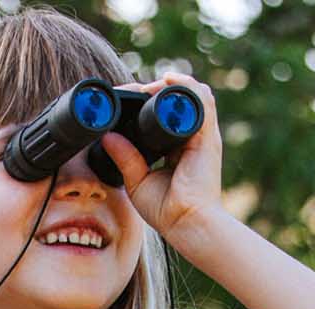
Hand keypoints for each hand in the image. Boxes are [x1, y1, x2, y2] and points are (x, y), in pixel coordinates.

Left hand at [99, 72, 227, 247]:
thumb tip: (107, 137)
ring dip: (169, 85)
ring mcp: (202, 135)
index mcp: (178, 149)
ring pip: (189, 96)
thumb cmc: (168, 211)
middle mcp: (192, 139)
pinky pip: (200, 99)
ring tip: (149, 85)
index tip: (126, 102)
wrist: (188, 224)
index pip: (163, 118)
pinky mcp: (207, 135)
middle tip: (134, 91)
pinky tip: (167, 79)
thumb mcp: (138, 182)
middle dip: (155, 92)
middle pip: (175, 104)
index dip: (146, 105)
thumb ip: (125, 158)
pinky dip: (185, 85)